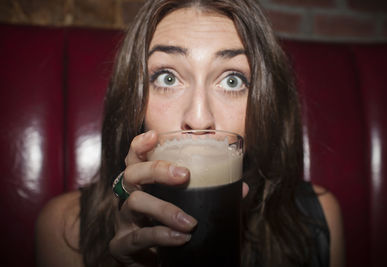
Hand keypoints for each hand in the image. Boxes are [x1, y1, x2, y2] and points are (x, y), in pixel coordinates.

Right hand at [109, 130, 248, 265]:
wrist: (153, 265)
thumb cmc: (170, 228)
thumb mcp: (189, 208)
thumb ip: (211, 196)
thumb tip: (242, 187)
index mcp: (143, 185)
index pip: (135, 158)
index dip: (140, 145)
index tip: (155, 135)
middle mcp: (129, 198)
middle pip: (132, 174)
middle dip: (156, 170)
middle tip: (184, 175)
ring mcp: (123, 222)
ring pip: (134, 203)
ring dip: (165, 209)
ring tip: (190, 222)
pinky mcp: (121, 246)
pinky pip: (137, 237)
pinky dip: (161, 236)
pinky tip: (180, 239)